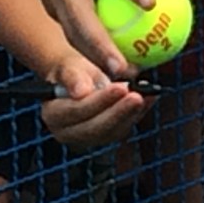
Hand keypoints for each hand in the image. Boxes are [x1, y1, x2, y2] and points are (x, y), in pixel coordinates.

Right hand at [15, 0, 172, 78]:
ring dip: (95, 56)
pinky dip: (90, 48)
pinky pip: (72, 31)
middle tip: (124, 68)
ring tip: (122, 73)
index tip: (151, 4)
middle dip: (101, 48)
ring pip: (73, 33)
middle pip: (82, 19)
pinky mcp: (49, 6)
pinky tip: (111, 60)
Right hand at [40, 53, 154, 148]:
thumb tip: (81, 91)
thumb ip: (73, 76)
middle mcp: (68, 132)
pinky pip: (123, 128)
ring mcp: (87, 137)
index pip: (76, 111)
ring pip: (112, 131)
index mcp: (53, 114)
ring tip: (146, 94)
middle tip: (136, 95)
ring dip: (131, 113)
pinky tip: (150, 97)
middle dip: (118, 111)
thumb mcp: (68, 65)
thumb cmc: (71, 70)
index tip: (119, 87)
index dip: (99, 101)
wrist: (77, 77)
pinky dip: (138, 113)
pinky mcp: (105, 136)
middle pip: (95, 127)